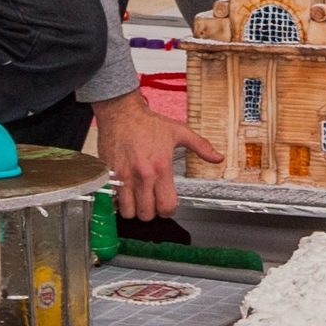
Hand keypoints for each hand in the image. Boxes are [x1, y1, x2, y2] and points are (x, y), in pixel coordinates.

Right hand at [89, 89, 220, 219]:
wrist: (121, 112)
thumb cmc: (147, 122)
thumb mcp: (179, 131)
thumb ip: (201, 146)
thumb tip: (218, 158)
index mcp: (161, 167)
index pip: (166, 206)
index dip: (168, 210)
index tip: (166, 205)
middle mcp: (142, 175)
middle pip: (147, 214)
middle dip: (151, 212)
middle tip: (151, 202)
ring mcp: (123, 176)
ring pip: (128, 211)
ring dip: (133, 209)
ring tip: (136, 199)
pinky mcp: (108, 175)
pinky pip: (112, 200)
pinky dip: (117, 201)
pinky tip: (123, 193)